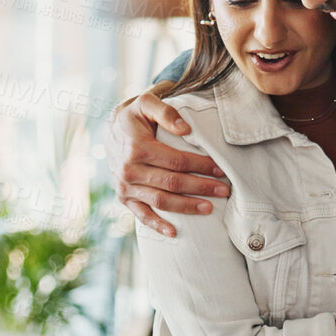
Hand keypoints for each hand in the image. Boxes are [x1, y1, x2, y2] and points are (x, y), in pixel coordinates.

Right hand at [111, 85, 228, 237]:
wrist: (111, 129)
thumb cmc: (135, 115)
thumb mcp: (147, 103)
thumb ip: (167, 112)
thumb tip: (187, 130)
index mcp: (137, 147)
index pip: (176, 161)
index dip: (200, 166)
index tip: (221, 170)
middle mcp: (129, 170)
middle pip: (172, 183)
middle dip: (201, 188)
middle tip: (224, 191)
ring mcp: (125, 186)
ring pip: (161, 201)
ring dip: (186, 207)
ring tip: (209, 208)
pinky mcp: (124, 197)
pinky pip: (141, 215)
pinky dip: (157, 225)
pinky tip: (175, 233)